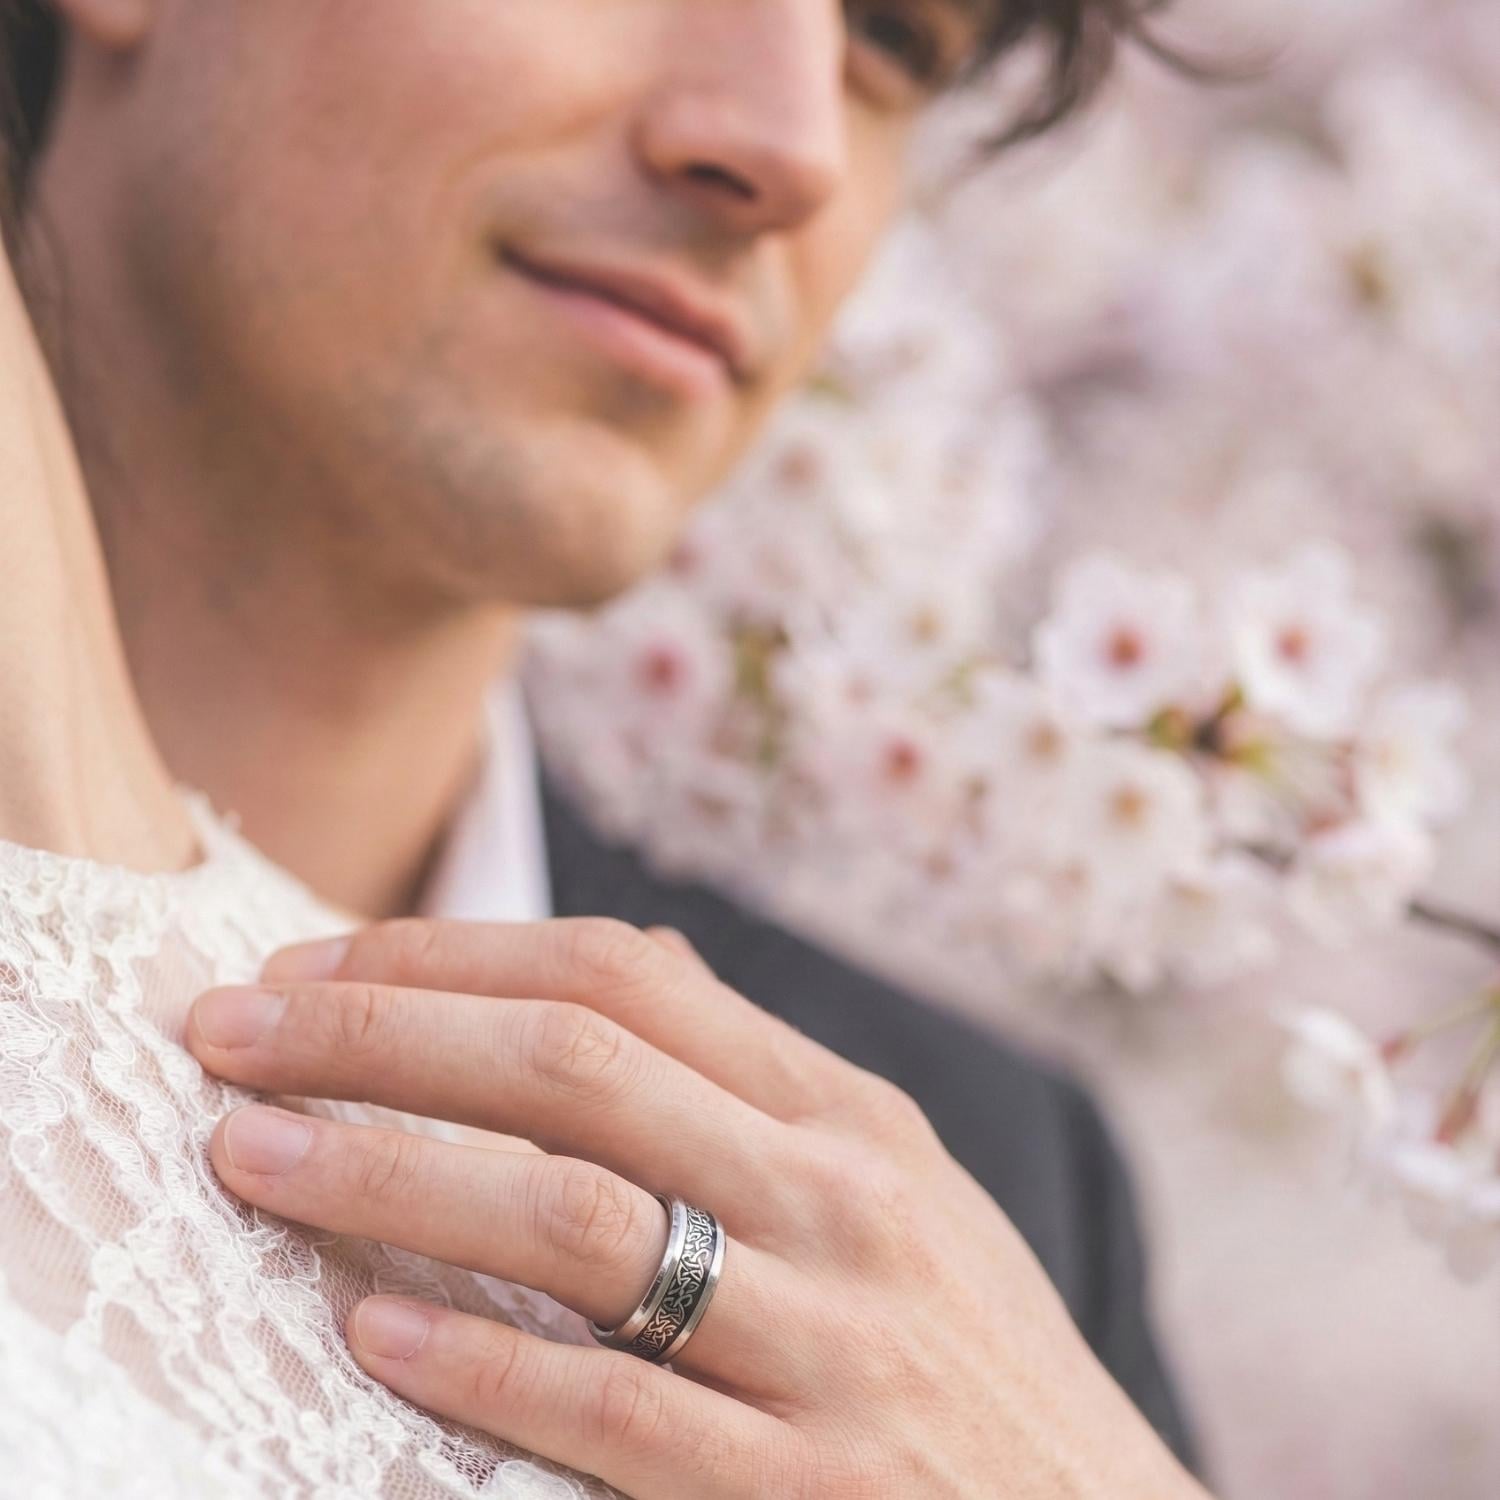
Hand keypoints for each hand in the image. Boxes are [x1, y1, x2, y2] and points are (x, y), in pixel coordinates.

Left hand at [188, 917, 1205, 1499]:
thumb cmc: (967, 1349)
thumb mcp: (897, 1186)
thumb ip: (762, 1081)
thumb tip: (633, 962)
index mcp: (848, 1115)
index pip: (626, 979)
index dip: (451, 956)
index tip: (314, 969)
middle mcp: (840, 1203)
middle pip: (573, 1068)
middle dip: (380, 1035)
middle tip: (228, 1034)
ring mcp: (829, 1345)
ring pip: (575, 1219)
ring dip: (389, 1176)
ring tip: (250, 1157)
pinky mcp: (810, 1490)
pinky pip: (618, 1414)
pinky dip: (484, 1365)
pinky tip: (371, 1334)